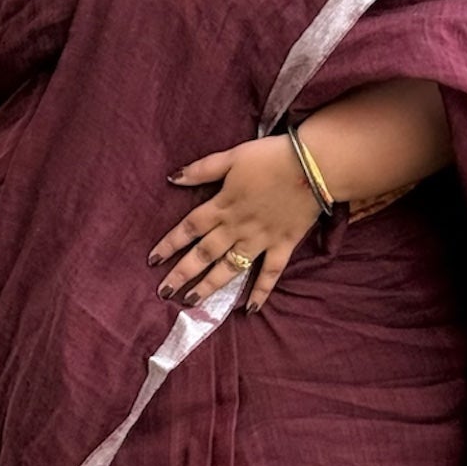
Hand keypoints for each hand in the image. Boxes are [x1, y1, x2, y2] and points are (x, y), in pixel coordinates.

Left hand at [149, 135, 323, 313]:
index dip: (170, 244)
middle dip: (182, 273)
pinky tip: (250, 309)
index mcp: (222, 205)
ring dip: (210, 286)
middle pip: (204, 254)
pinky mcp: (283, 245)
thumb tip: (172, 179)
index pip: (189, 228)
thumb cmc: (271, 157)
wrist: (314, 165)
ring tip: (192, 301)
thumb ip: (202, 170)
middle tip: (164, 292)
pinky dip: (261, 291)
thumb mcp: (232, 156)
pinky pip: (270, 273)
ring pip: (230, 268)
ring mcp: (260, 240)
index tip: (152, 260)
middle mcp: (237, 227)